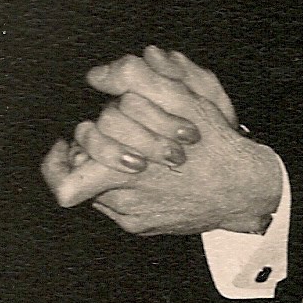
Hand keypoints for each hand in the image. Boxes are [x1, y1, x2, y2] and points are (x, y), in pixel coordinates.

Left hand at [47, 47, 279, 237]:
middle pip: (83, 178)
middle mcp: (124, 203)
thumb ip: (136, 79)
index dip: (56, 163)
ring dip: (107, 167)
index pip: (64, 183)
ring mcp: (134, 219)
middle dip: (88, 153)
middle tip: (101, 138)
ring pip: (98, 190)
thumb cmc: (214, 145)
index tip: (63, 144)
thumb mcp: (182, 100)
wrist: (246, 189)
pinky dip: (124, 185)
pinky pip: (117, 205)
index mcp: (124, 174)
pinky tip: (144, 170)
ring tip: (129, 151)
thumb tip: (100, 75)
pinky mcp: (144, 227)